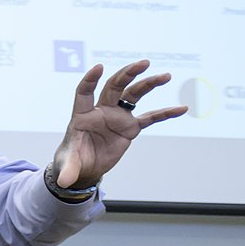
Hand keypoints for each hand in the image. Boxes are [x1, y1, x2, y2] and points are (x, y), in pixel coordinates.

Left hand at [54, 61, 186, 189]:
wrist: (85, 167)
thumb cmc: (72, 160)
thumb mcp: (69, 164)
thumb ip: (68, 170)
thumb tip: (64, 182)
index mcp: (83, 115)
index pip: (84, 92)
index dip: (90, 80)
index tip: (99, 67)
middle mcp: (101, 111)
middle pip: (114, 87)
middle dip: (128, 74)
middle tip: (144, 63)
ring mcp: (117, 117)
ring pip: (133, 95)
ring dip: (148, 84)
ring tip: (165, 76)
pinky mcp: (130, 128)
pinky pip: (150, 118)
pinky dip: (164, 113)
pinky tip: (181, 108)